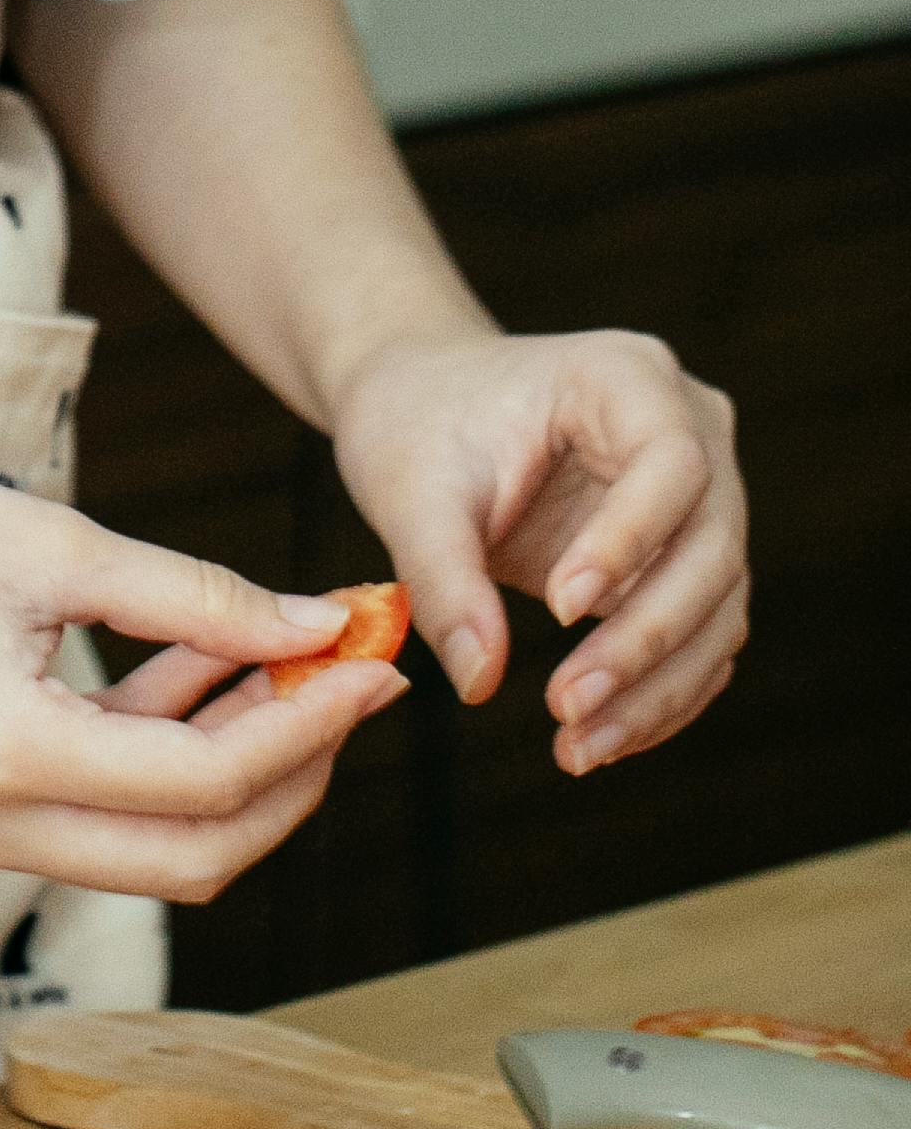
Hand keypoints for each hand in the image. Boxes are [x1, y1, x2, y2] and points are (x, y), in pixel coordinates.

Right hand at [0, 422, 398, 899]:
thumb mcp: (52, 542)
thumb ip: (197, 598)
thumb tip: (319, 628)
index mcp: (0, 757)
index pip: (205, 782)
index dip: (309, 722)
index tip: (375, 655)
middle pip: (195, 854)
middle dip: (293, 770)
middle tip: (353, 679)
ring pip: (154, 848)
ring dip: (236, 766)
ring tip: (291, 654)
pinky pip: (98, 815)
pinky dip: (165, 754)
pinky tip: (208, 664)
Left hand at [328, 326, 746, 770]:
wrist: (424, 407)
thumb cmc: (416, 426)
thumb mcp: (409, 492)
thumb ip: (444, 580)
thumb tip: (480, 683)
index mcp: (629, 377)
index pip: (671, 463)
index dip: (629, 541)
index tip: (559, 608)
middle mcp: (691, 430)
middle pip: (710, 545)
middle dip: (643, 640)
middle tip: (565, 708)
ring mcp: (702, 497)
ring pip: (718, 605)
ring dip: (657, 688)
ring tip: (578, 751)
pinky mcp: (685, 557)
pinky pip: (700, 635)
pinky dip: (659, 694)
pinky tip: (600, 740)